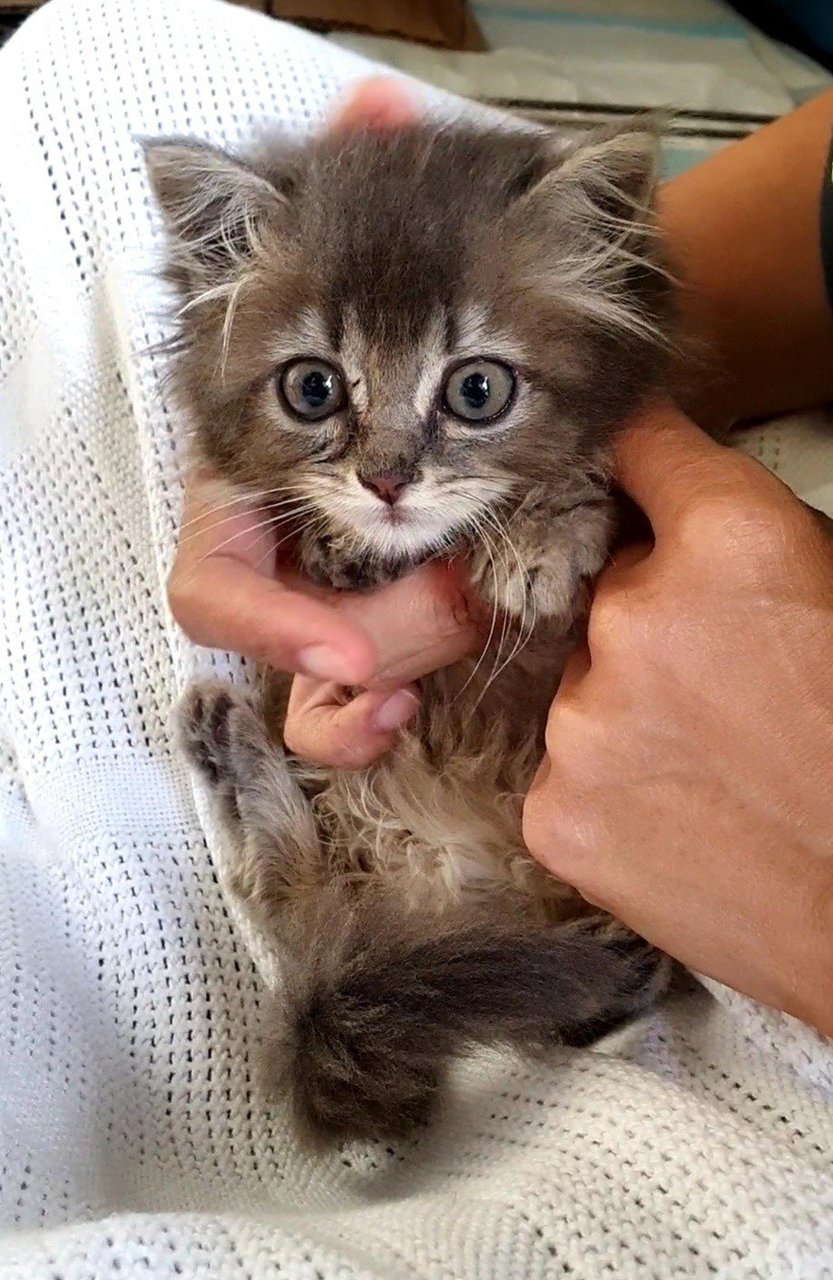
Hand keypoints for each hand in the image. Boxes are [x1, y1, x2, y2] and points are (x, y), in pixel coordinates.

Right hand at [168, 80, 481, 755]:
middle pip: (288, 652)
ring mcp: (334, 594)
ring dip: (387, 684)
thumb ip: (387, 190)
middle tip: (468, 601)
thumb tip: (375, 104)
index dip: (273, 625)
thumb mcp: (431, 235)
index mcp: (270, 474)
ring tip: (470, 635)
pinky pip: (350, 714)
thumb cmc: (468, 293)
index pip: (218, 584)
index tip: (347, 658)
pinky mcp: (387, 632)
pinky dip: (370, 723)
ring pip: (316, 695)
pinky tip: (410, 716)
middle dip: (377, 639)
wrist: (525, 349)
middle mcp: (289, 543)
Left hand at [523, 404, 832, 1033]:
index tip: (626, 468)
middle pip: (602, 580)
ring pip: (581, 681)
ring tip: (708, 761)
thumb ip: (748, 539)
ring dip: (626, 704)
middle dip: (647, 613)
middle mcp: (634, 617)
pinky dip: (609, 783)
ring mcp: (582, 722)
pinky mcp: (553, 813)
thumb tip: (675, 509)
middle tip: (718, 678)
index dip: (639, 460)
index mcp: (729, 541)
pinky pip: (564, 768)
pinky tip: (679, 811)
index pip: (637, 445)